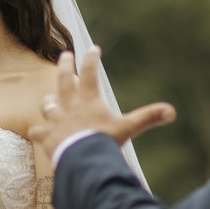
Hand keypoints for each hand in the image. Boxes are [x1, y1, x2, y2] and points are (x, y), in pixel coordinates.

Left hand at [28, 47, 176, 160]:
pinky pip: (38, 131)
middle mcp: (69, 107)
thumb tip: (172, 111)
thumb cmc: (104, 142)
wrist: (81, 159)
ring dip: (50, 101)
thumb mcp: (128, 128)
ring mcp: (56, 121)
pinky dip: (38, 131)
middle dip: (65, 66)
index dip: (91, 59)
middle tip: (65, 55)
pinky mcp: (47, 137)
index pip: (90, 73)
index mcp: (89, 101)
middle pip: (64, 81)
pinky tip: (37, 132)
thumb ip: (148, 118)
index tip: (93, 48)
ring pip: (48, 105)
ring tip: (50, 98)